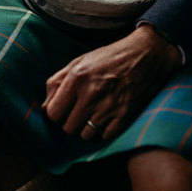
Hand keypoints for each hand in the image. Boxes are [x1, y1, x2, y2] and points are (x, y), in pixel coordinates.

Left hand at [42, 25, 182, 140]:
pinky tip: (105, 120)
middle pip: (68, 127)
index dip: (56, 114)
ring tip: (92, 117)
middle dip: (70, 122)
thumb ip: (57, 82)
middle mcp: (91, 93)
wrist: (147, 54)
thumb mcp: (78, 62)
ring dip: (86, 129)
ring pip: (85, 135)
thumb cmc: (108, 58)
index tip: (62, 111)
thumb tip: (44, 107)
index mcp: (76, 78)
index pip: (53, 113)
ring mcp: (109, 106)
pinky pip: (105, 136)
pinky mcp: (126, 114)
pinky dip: (103, 132)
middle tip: (78, 113)